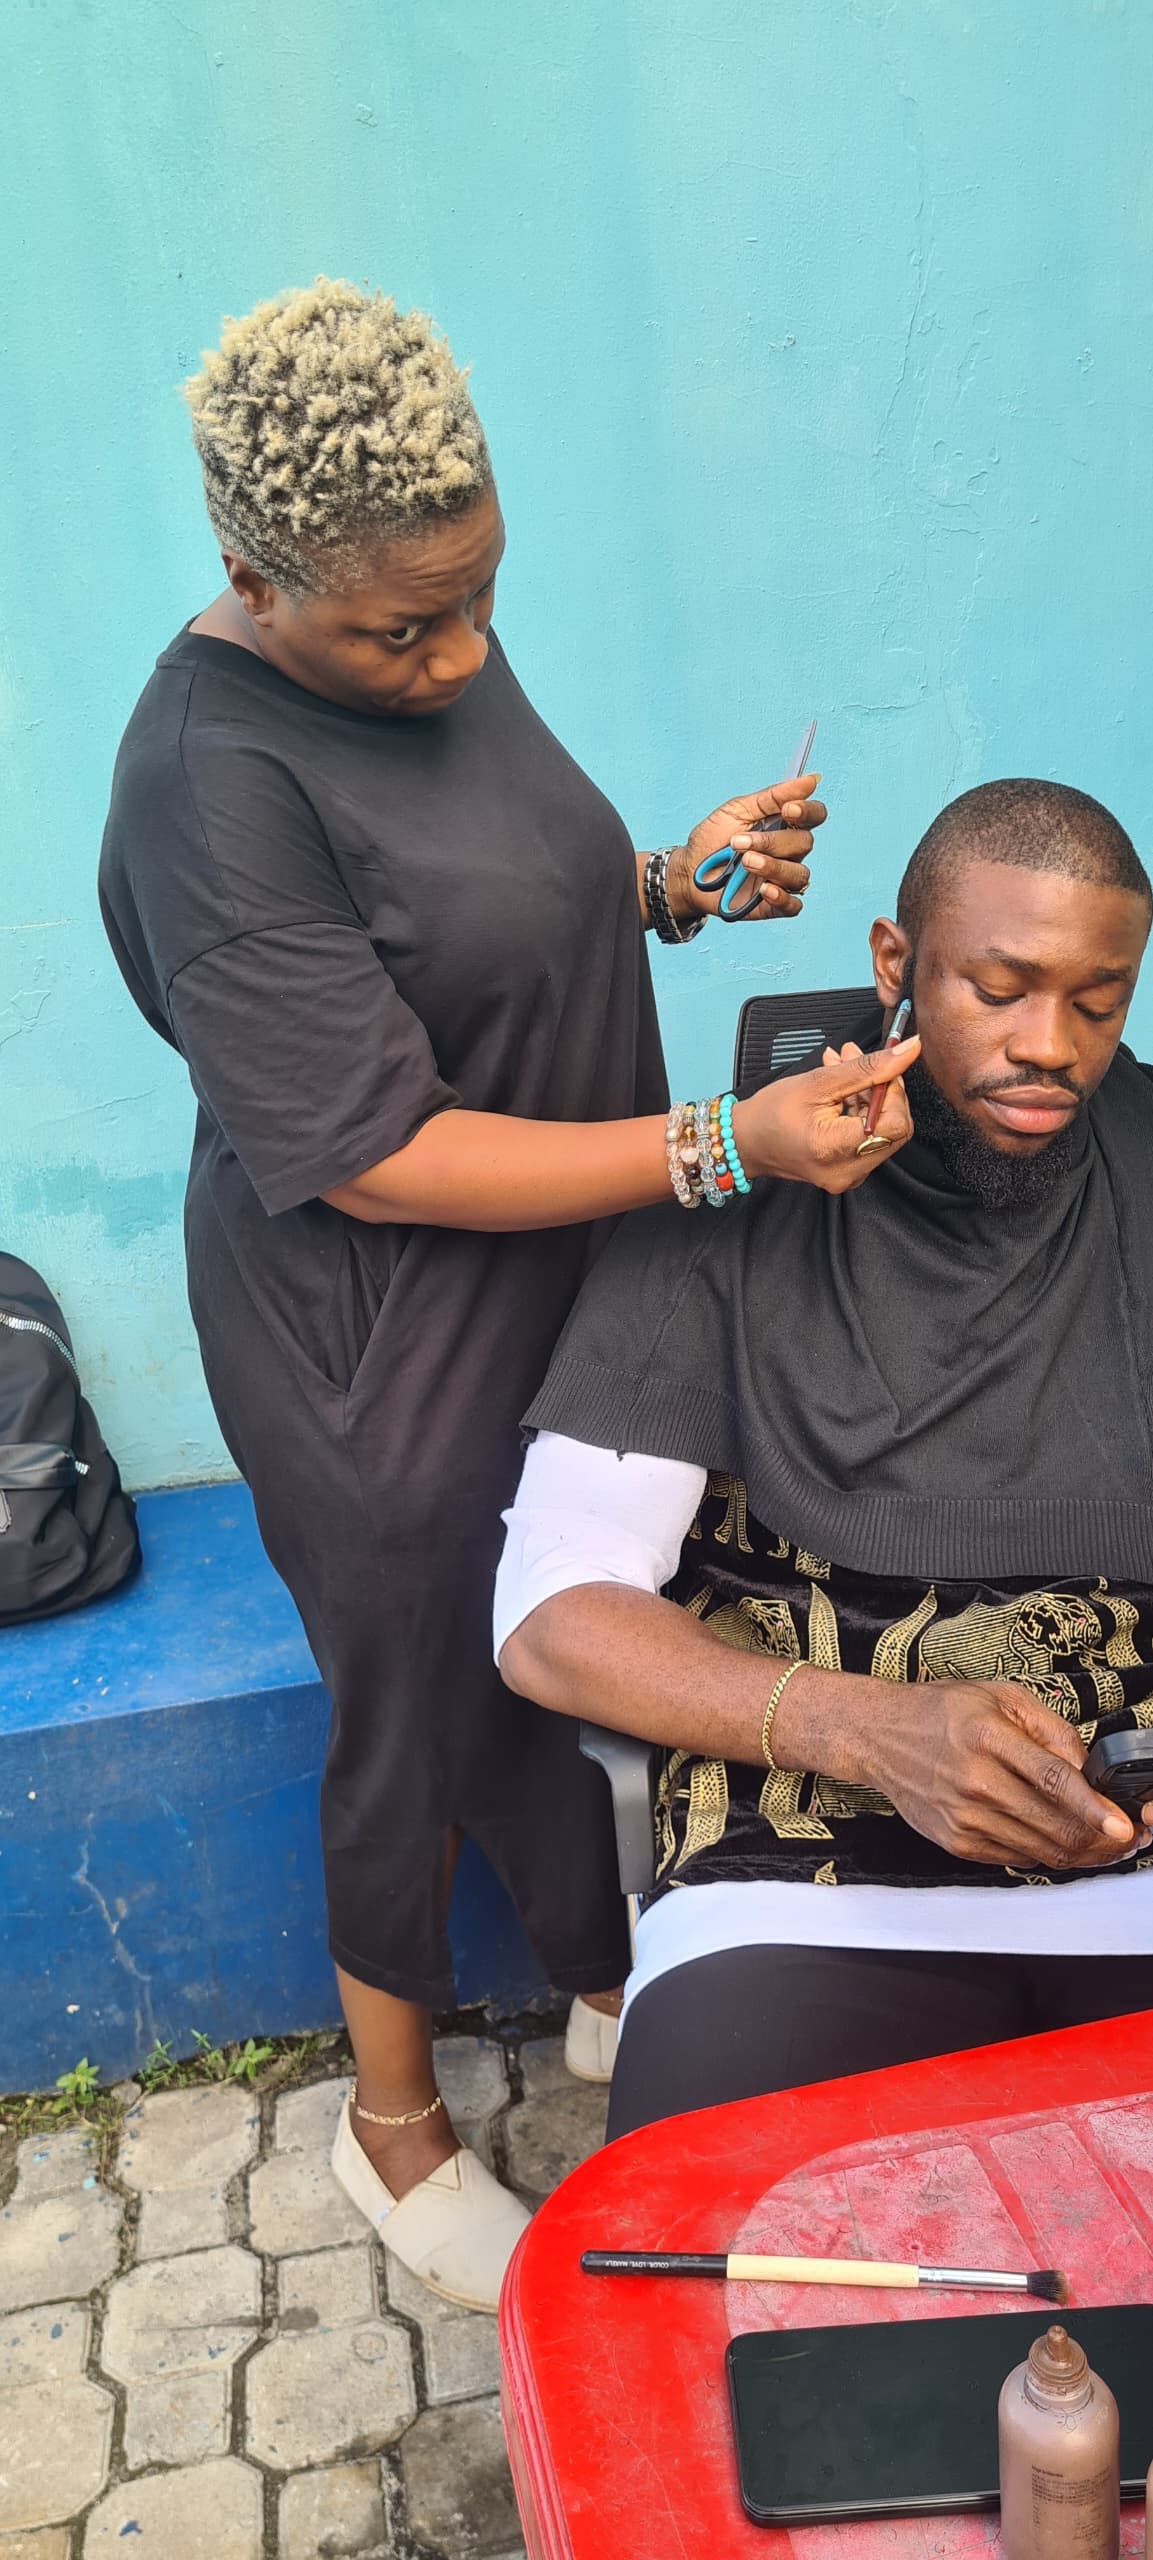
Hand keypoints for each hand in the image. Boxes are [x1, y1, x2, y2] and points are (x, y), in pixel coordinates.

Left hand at [666, 773, 826, 922]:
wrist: (688, 870)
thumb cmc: (713, 839)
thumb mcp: (737, 810)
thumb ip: (773, 797)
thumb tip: (810, 780)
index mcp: (784, 825)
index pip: (814, 815)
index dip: (808, 812)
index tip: (787, 810)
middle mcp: (788, 852)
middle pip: (804, 843)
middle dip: (772, 841)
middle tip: (739, 842)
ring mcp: (782, 879)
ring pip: (799, 874)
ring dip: (772, 866)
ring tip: (745, 862)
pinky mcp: (773, 905)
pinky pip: (793, 905)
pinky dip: (782, 897)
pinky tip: (765, 889)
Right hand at [731, 1035, 918, 1191]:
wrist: (745, 1141)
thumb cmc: (769, 1115)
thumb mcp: (817, 1082)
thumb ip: (867, 1067)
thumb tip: (907, 1052)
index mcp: (835, 1150)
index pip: (896, 1124)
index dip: (894, 1092)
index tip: (880, 1070)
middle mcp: (847, 1171)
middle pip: (895, 1129)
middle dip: (882, 1091)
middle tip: (857, 1063)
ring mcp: (849, 1175)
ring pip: (884, 1132)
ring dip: (871, 1098)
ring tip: (843, 1070)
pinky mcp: (849, 1172)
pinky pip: (871, 1140)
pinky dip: (862, 1112)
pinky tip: (842, 1091)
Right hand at [861, 1678, 1139, 1869]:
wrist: (878, 1735)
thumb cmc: (939, 1712)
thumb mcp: (999, 1696)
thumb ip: (1050, 1728)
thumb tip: (1087, 1767)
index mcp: (989, 1736)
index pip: (1053, 1778)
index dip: (1093, 1807)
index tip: (1121, 1825)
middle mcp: (975, 1780)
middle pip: (1052, 1824)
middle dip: (1097, 1839)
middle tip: (1121, 1838)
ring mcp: (963, 1817)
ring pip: (1039, 1849)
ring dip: (1077, 1853)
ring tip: (1099, 1846)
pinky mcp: (955, 1841)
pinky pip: (1014, 1858)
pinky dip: (1043, 1854)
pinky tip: (1056, 1841)